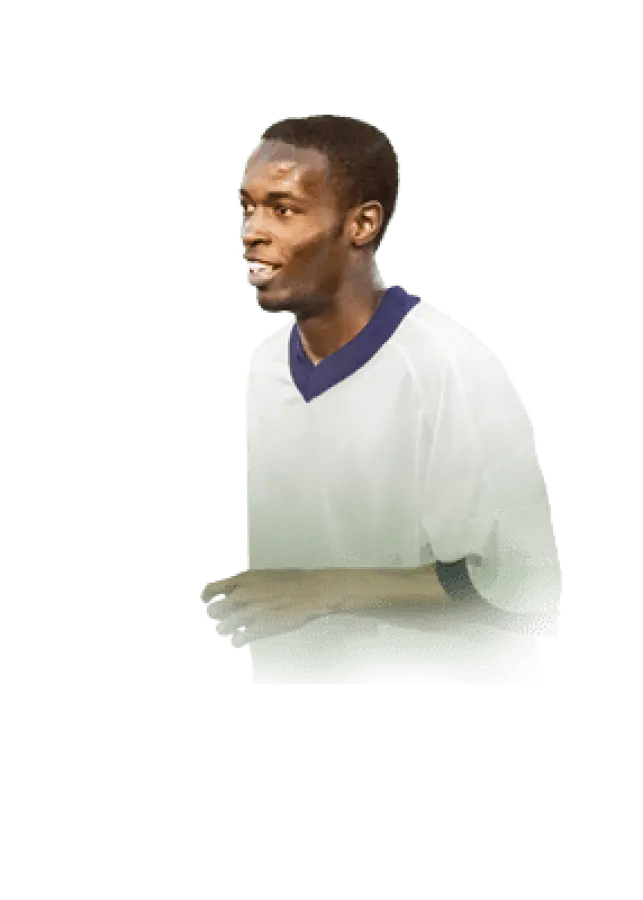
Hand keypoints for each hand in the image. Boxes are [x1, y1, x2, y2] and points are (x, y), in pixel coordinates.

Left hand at [201, 569, 340, 646]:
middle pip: (216, 610)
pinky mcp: (259, 627)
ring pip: (225, 626)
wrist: (310, 592)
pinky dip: (236, 640)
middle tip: (215, 619)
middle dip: (214, 616)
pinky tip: (236, 640)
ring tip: (224, 632)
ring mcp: (249, 613)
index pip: (213, 589)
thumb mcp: (263, 575)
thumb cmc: (291, 580)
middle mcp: (241, 596)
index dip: (206, 597)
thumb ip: (247, 584)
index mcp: (242, 580)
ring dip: (223, 630)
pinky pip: (240, 637)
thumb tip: (235, 592)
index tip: (205, 601)